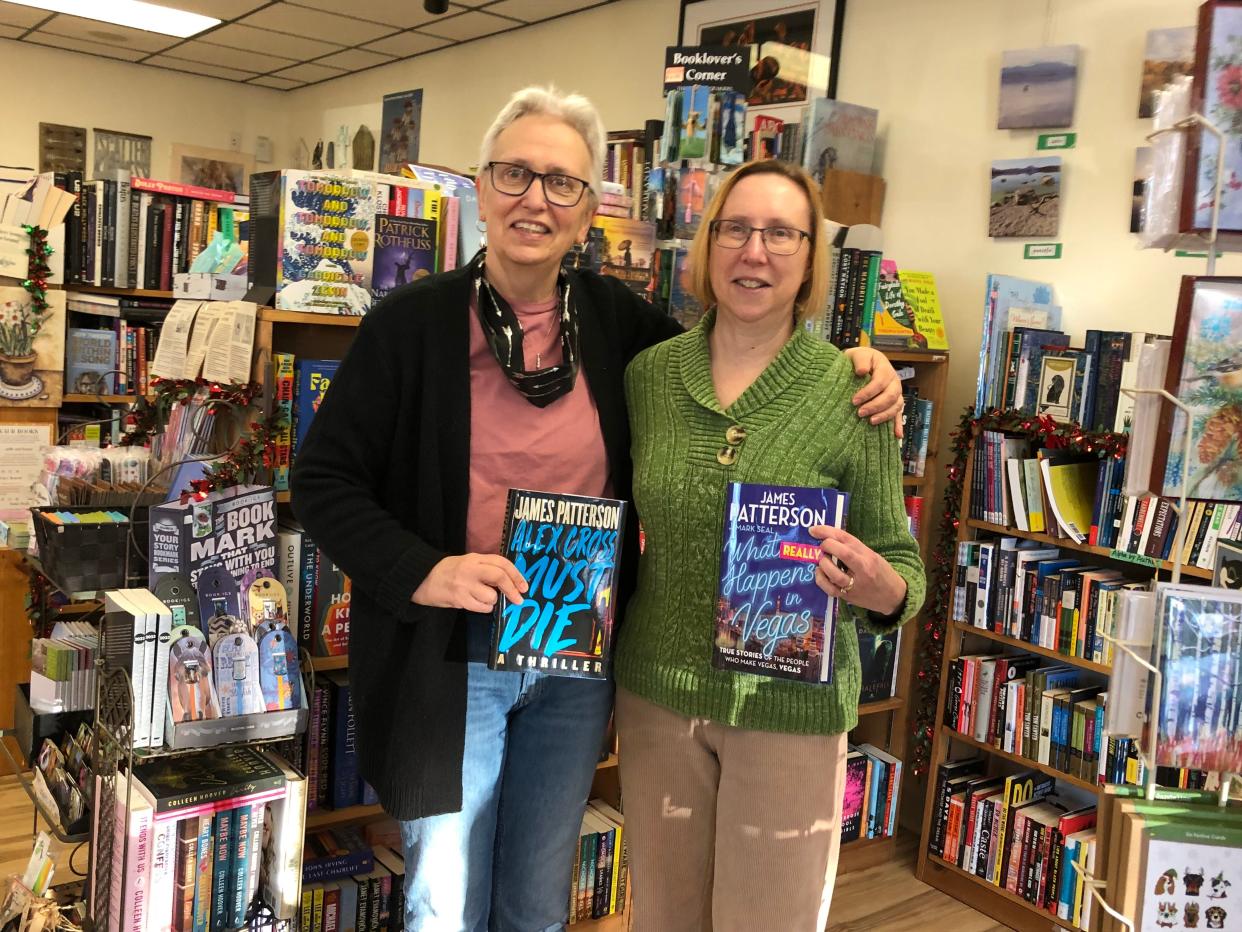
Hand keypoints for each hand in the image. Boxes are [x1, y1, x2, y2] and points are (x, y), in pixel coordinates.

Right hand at [412, 554, 527, 612]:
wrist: (422, 579)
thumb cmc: (448, 571)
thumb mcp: (467, 563)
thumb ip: (486, 568)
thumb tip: (509, 582)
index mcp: (474, 558)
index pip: (501, 563)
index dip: (516, 574)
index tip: (524, 585)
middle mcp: (471, 569)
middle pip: (499, 577)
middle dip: (512, 589)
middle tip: (519, 599)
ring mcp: (464, 584)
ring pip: (491, 596)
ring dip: (492, 601)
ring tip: (481, 597)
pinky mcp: (459, 599)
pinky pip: (482, 607)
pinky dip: (483, 608)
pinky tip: (475, 603)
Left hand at [809, 525, 906, 616]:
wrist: (893, 597)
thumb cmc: (881, 572)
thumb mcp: (872, 556)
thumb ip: (852, 548)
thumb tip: (827, 537)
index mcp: (869, 556)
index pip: (847, 539)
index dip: (828, 532)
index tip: (814, 530)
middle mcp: (863, 570)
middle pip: (843, 553)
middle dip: (827, 546)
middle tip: (821, 546)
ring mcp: (855, 585)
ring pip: (835, 574)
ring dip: (823, 563)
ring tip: (822, 560)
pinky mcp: (848, 597)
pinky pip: (830, 589)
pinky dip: (821, 579)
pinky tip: (820, 573)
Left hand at [842, 346, 903, 437]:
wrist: (861, 362)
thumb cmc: (858, 359)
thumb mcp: (857, 354)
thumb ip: (860, 360)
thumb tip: (861, 371)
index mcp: (885, 369)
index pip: (879, 382)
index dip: (868, 392)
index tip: (854, 400)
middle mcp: (893, 381)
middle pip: (890, 396)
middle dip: (875, 406)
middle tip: (860, 413)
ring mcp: (895, 393)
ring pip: (896, 406)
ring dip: (884, 415)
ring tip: (870, 422)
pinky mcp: (894, 402)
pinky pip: (898, 414)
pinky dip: (898, 425)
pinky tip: (897, 436)